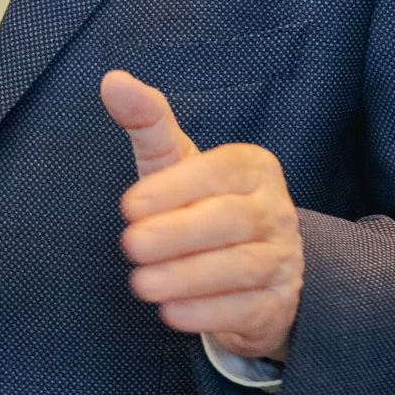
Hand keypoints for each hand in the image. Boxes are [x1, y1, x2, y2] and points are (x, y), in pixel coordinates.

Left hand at [106, 70, 302, 363]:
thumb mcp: (177, 163)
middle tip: (130, 245)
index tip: (129, 207)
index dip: (176, 187)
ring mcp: (282, 259)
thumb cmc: (202, 204)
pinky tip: (171, 313)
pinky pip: (247, 308)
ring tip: (141, 285)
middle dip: (179, 233)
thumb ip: (148, 122)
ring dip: (188, 277)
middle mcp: (276, 209)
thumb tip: (112, 80)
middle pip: (232, 219)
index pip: (221, 169)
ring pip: (241, 267)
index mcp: (253, 167)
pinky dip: (208, 313)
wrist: (254, 270)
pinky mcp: (276, 304)